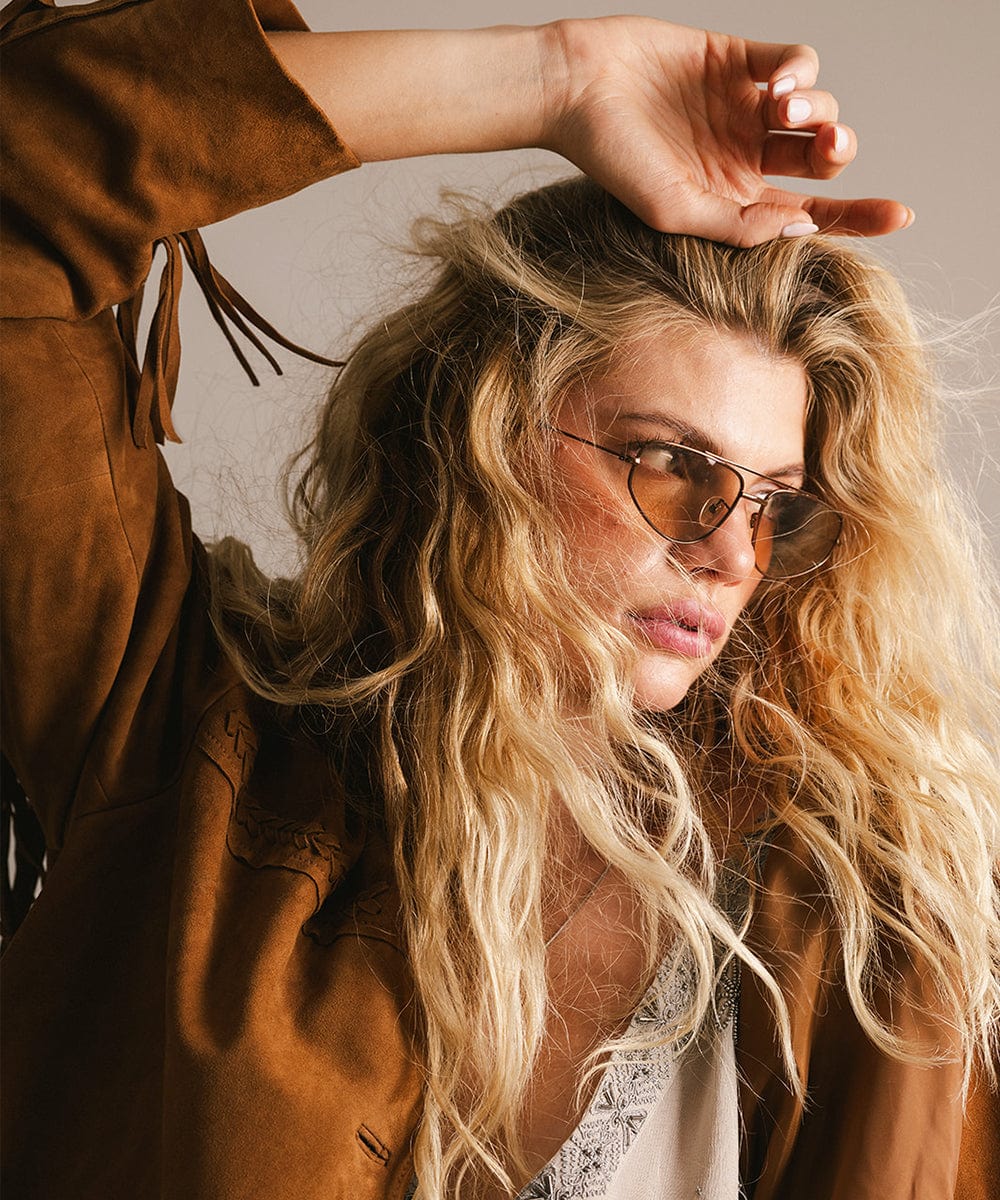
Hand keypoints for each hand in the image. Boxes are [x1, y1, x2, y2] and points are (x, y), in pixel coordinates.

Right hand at [270, 19, 910, 247]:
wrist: (577, 91)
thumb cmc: (614, 160)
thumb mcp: (675, 211)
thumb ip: (739, 224)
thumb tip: (802, 228)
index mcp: (734, 198)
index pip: (809, 211)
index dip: (857, 214)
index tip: (900, 214)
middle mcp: (745, 154)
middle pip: (822, 156)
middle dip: (838, 150)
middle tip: (827, 146)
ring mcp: (743, 105)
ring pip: (816, 106)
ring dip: (815, 108)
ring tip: (779, 107)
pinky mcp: (736, 57)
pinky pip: (795, 60)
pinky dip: (799, 69)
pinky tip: (775, 81)